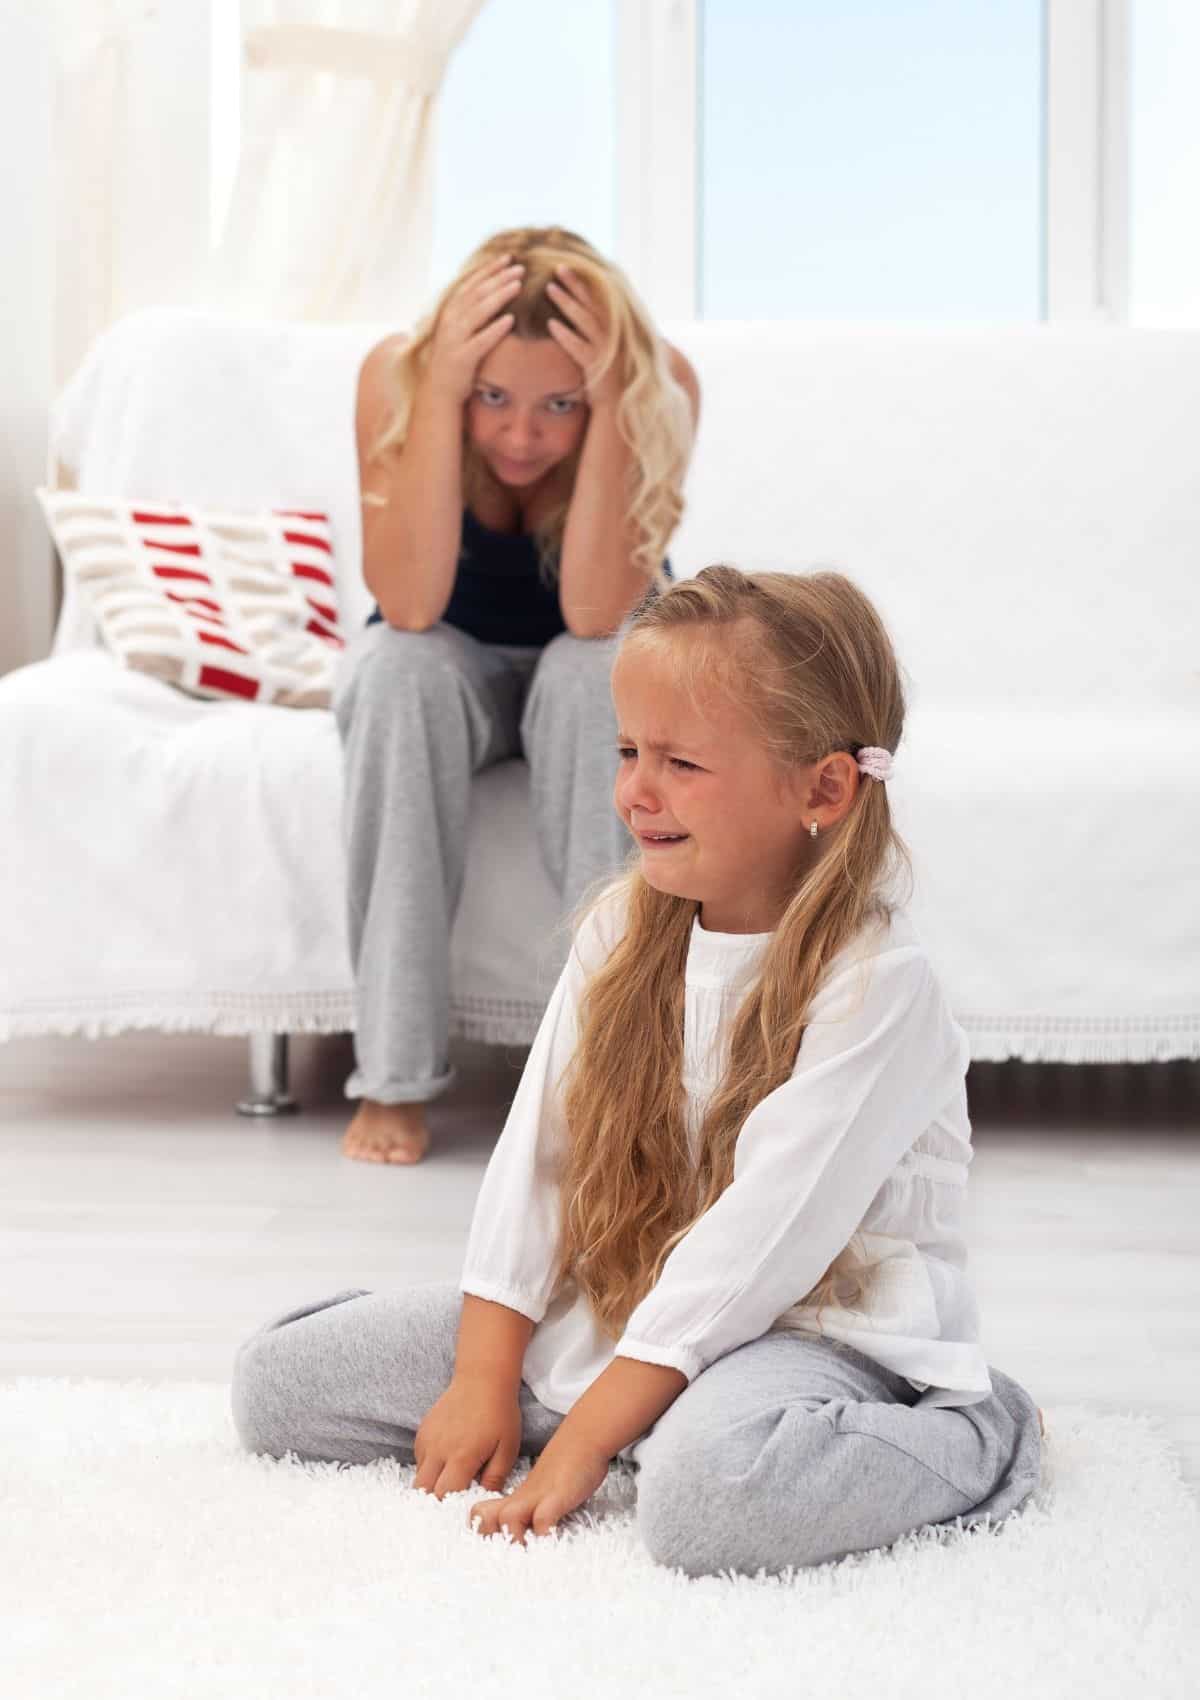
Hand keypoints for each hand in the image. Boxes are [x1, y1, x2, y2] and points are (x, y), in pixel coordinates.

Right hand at [413, 1374, 522, 1497]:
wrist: (483, 1379)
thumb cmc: (500, 1414)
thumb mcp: (507, 1448)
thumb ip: (495, 1478)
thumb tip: (484, 1500)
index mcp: (461, 1457)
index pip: (444, 1495)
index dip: (451, 1507)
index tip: (460, 1509)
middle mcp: (438, 1450)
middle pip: (423, 1491)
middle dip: (435, 1501)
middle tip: (451, 1502)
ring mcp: (427, 1439)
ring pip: (420, 1475)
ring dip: (432, 1483)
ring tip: (451, 1479)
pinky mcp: (422, 1431)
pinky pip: (419, 1458)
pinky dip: (429, 1466)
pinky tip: (447, 1460)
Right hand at [427, 255, 524, 404]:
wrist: (438, 391)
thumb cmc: (454, 359)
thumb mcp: (458, 330)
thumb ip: (469, 311)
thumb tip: (487, 291)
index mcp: (450, 311)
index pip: (471, 283)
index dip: (489, 269)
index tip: (508, 257)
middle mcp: (450, 321)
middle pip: (477, 293)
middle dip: (498, 278)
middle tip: (519, 267)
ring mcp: (455, 339)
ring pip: (479, 312)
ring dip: (499, 296)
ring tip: (518, 285)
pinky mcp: (462, 358)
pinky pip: (481, 341)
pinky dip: (495, 329)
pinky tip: (510, 320)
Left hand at [468, 1433, 609, 1544]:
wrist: (585, 1436)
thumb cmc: (568, 1464)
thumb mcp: (545, 1489)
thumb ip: (535, 1510)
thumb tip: (534, 1534)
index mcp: (515, 1497)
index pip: (482, 1514)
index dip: (482, 1533)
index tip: (493, 1553)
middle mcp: (521, 1496)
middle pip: (482, 1516)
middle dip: (490, 1540)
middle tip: (507, 1557)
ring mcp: (537, 1494)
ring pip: (507, 1518)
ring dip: (515, 1540)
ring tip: (529, 1554)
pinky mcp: (557, 1496)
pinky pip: (543, 1520)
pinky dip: (545, 1535)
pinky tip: (553, 1542)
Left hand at [545, 265, 622, 408]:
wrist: (617, 405)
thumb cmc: (608, 375)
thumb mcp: (607, 347)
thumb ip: (597, 327)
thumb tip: (582, 308)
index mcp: (615, 328)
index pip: (599, 297)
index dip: (583, 281)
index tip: (567, 266)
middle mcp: (613, 335)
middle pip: (592, 302)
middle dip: (575, 283)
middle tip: (557, 266)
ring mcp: (606, 350)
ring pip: (585, 320)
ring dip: (567, 303)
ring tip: (550, 288)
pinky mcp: (598, 366)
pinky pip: (579, 347)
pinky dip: (566, 335)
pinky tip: (551, 325)